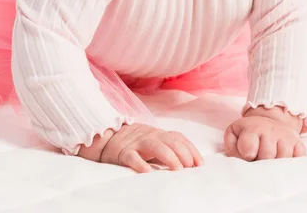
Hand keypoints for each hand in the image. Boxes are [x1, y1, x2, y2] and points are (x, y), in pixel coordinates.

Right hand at [79, 123, 203, 172]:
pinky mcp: (123, 152)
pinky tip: (148, 173)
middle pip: (170, 140)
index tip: (199, 163)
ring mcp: (137, 143)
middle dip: (183, 153)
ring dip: (169, 156)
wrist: (106, 137)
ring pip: (155, 146)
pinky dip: (141, 164)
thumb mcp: (153, 141)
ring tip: (177, 169)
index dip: (191, 149)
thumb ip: (167, 147)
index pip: (179, 138)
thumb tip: (189, 162)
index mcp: (159, 133)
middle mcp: (150, 135)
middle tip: (191, 167)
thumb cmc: (135, 143)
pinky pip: (132, 157)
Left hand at [224, 115, 305, 160]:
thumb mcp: (234, 137)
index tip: (248, 155)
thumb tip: (243, 163)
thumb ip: (232, 150)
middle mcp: (271, 129)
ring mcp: (286, 135)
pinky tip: (282, 160)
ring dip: (276, 165)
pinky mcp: (299, 143)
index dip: (247, 156)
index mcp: (252, 127)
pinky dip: (292, 164)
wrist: (266, 124)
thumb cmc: (248, 135)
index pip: (249, 148)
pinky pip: (299, 159)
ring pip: (283, 159)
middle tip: (259, 158)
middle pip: (267, 155)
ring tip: (270, 159)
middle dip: (262, 161)